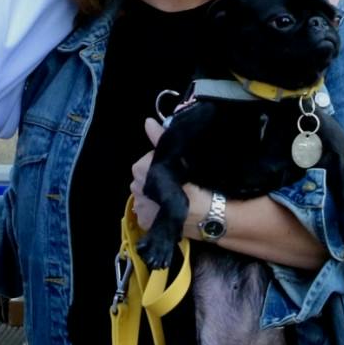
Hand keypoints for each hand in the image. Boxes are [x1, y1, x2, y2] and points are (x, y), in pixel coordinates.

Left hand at [130, 117, 209, 239]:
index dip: (161, 162)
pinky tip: (168, 209)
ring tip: (173, 196)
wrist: (208, 214)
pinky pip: (146, 212)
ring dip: (153, 194)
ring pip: (144, 195)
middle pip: (143, 178)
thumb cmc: (196, 181)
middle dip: (155, 178)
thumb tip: (147, 122)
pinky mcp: (145, 222)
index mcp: (140, 169)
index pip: (146, 160)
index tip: (176, 167)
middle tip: (176, 182)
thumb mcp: (180, 156)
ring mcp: (140, 207)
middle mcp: (135, 188)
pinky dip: (154, 210)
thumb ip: (160, 138)